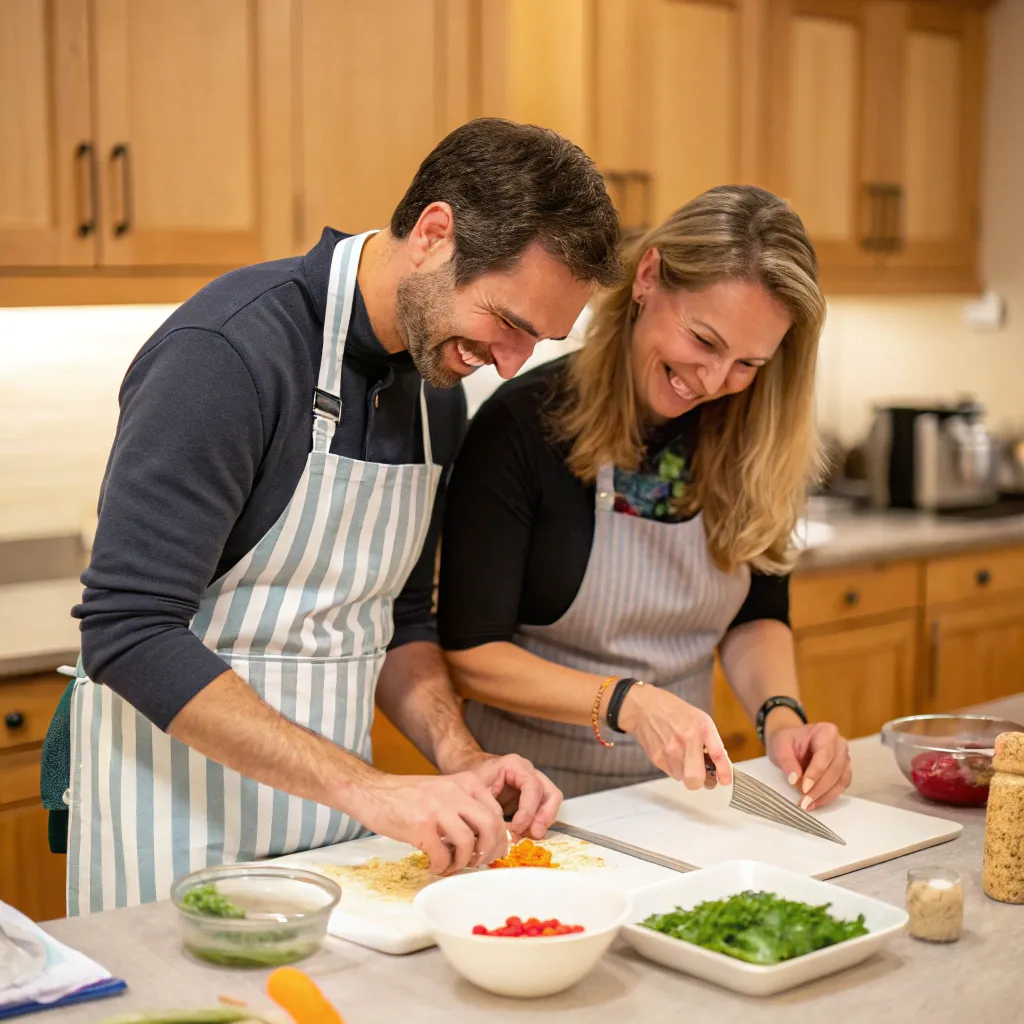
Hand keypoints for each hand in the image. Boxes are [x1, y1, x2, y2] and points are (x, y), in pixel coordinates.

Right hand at [349, 771, 507, 874]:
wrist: (371, 790)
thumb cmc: (407, 796)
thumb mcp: (443, 791)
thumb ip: (464, 807)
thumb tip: (485, 839)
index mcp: (465, 782)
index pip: (496, 812)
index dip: (498, 837)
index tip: (491, 851)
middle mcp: (455, 792)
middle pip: (491, 826)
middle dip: (489, 851)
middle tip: (478, 863)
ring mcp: (437, 808)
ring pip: (468, 842)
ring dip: (463, 862)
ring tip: (452, 865)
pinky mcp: (419, 826)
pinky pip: (442, 855)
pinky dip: (441, 867)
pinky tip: (433, 865)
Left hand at [453, 752, 562, 839]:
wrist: (466, 780)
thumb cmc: (469, 785)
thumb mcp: (474, 795)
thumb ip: (490, 810)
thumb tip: (508, 833)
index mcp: (514, 765)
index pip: (532, 786)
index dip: (528, 810)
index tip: (517, 828)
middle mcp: (528, 771)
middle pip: (550, 793)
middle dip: (544, 816)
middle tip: (534, 834)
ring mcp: (534, 781)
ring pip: (552, 801)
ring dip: (544, 821)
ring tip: (530, 836)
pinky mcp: (534, 796)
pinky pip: (545, 809)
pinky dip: (539, 822)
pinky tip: (527, 833)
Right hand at [618, 685, 731, 789]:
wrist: (645, 707)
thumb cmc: (675, 712)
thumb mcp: (701, 719)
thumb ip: (712, 742)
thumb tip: (719, 767)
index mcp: (701, 728)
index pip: (717, 755)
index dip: (724, 772)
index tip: (726, 781)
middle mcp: (685, 740)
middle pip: (695, 780)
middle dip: (700, 781)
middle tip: (702, 775)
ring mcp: (669, 750)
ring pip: (683, 778)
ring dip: (686, 772)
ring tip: (682, 755)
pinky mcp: (657, 757)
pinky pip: (671, 773)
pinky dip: (675, 767)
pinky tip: (672, 752)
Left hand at [767, 721, 850, 809]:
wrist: (790, 741)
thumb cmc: (786, 741)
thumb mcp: (780, 745)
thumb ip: (788, 761)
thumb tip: (796, 780)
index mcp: (826, 731)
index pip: (824, 755)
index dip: (815, 774)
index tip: (804, 789)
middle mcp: (840, 744)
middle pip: (835, 770)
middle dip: (819, 789)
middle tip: (804, 802)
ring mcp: (844, 758)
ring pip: (841, 780)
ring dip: (825, 796)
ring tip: (808, 805)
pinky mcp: (843, 771)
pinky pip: (841, 786)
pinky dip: (829, 796)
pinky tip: (816, 803)